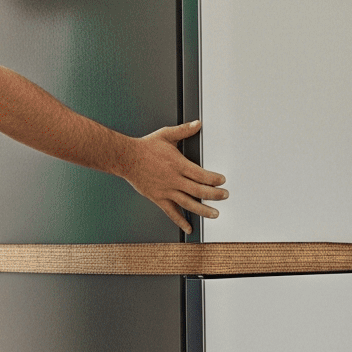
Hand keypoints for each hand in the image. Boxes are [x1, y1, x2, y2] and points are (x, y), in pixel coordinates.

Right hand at [114, 120, 228, 231]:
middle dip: (214, 195)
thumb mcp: (166, 135)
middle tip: (225, 196)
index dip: (214, 179)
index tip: (222, 181)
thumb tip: (197, 124)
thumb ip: (183, 130)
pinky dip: (181, 221)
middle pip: (198, 191)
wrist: (127, 158)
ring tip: (215, 214)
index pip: (201, 175)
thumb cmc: (145, 147)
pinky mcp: (158, 198)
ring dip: (203, 210)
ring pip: (188, 204)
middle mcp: (173, 180)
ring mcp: (166, 191)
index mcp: (178, 164)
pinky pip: (171, 212)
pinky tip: (189, 227)